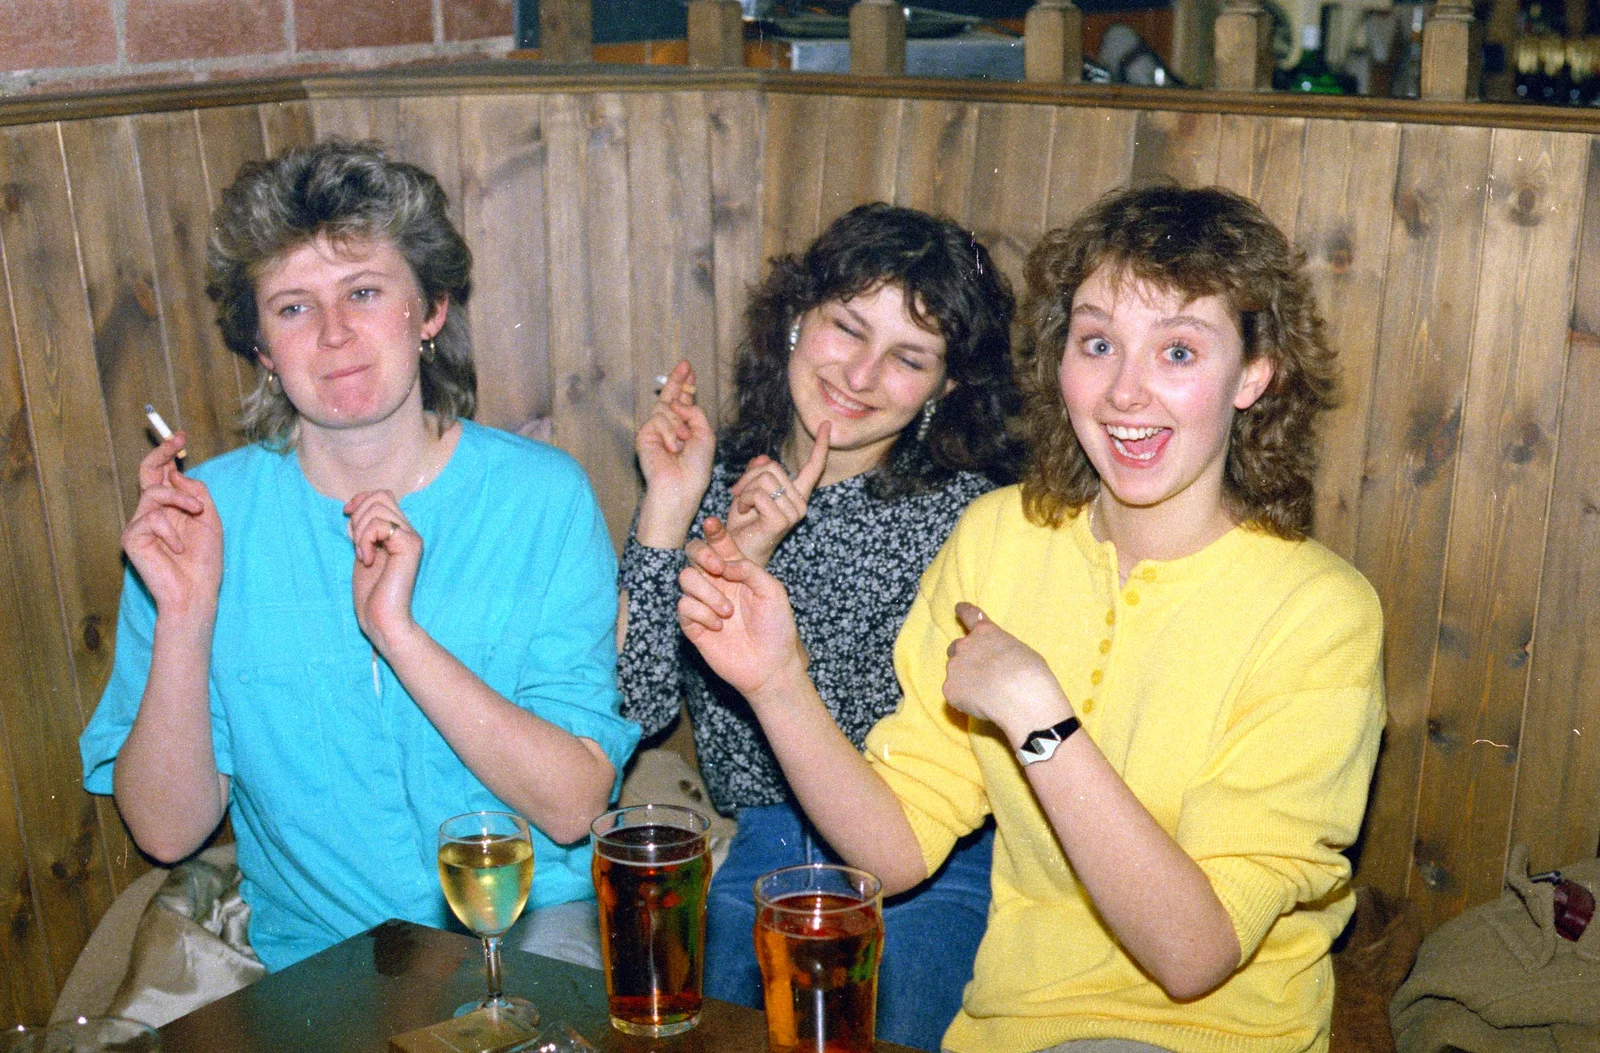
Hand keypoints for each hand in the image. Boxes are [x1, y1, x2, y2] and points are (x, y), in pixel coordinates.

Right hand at [123, 431, 221, 621]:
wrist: (195, 592)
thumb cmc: (204, 561)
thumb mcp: (209, 520)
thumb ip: (197, 494)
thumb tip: (176, 472)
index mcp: (171, 508)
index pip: (163, 475)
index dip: (169, 454)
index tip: (180, 435)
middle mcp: (152, 512)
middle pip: (148, 474)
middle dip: (161, 453)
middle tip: (177, 440)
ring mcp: (140, 525)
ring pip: (154, 493)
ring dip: (181, 499)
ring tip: (198, 513)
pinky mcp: (132, 538)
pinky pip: (151, 519)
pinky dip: (171, 531)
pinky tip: (179, 549)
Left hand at [345, 490, 422, 652]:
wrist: (383, 619)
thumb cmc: (371, 593)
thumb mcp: (362, 552)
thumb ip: (363, 531)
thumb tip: (354, 508)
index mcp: (398, 532)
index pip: (382, 495)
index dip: (360, 499)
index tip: (346, 514)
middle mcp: (408, 531)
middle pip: (379, 496)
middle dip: (358, 516)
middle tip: (358, 546)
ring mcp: (411, 537)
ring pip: (377, 507)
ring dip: (360, 530)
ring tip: (363, 554)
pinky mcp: (410, 546)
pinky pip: (379, 525)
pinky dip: (365, 540)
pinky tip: (367, 560)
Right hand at [635, 360, 714, 547]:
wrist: (679, 488)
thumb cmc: (695, 469)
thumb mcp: (705, 436)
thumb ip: (695, 413)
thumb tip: (678, 401)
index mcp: (685, 429)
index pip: (684, 403)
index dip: (686, 386)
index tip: (689, 371)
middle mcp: (669, 428)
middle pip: (671, 397)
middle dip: (678, 380)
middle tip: (685, 364)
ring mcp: (655, 431)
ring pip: (667, 408)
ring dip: (678, 424)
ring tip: (681, 444)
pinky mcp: (644, 435)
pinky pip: (659, 420)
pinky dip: (668, 433)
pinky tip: (670, 449)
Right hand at [677, 518, 806, 701]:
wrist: (770, 666)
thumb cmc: (776, 627)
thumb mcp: (773, 591)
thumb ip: (749, 569)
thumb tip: (724, 563)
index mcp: (737, 571)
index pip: (720, 544)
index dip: (714, 531)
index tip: (712, 524)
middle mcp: (717, 583)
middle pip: (694, 553)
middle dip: (702, 554)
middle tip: (718, 569)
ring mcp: (704, 603)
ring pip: (685, 578)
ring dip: (707, 592)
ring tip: (728, 613)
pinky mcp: (693, 625)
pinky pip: (683, 606)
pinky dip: (701, 614)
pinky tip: (718, 627)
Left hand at [724, 420, 829, 567]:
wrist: (736, 551)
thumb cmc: (742, 523)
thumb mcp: (748, 491)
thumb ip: (757, 473)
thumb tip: (762, 459)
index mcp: (796, 495)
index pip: (813, 467)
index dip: (821, 445)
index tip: (826, 425)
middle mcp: (800, 503)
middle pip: (773, 467)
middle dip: (749, 476)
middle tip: (737, 493)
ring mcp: (794, 512)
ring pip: (765, 479)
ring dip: (745, 489)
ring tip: (741, 505)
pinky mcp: (782, 520)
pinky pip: (759, 494)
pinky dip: (744, 499)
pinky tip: (741, 512)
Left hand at [943, 602, 1074, 746]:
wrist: (1022, 699)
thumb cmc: (1031, 674)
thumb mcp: (1020, 651)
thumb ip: (1000, 650)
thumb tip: (996, 661)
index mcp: (985, 632)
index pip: (969, 614)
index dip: (963, 611)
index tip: (958, 608)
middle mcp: (964, 645)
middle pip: (956, 647)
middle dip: (965, 656)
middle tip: (979, 671)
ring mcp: (954, 667)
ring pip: (954, 671)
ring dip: (964, 678)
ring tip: (984, 693)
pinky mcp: (949, 689)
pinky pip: (954, 693)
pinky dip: (963, 699)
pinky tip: (981, 705)